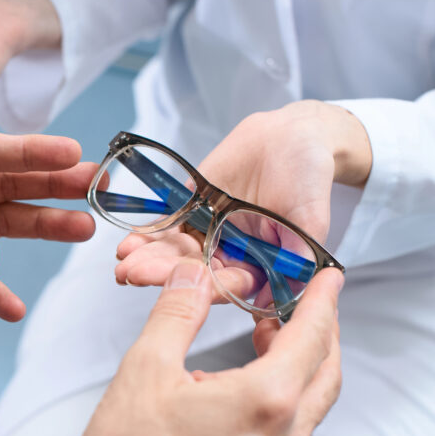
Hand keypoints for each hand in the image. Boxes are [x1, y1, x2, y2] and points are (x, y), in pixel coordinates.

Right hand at [40, 260, 343, 435]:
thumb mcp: (145, 369)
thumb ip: (177, 314)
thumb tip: (193, 276)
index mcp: (265, 402)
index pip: (311, 336)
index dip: (322, 301)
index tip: (329, 279)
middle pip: (326, 372)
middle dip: (321, 332)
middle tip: (304, 304)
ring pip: (311, 406)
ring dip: (301, 366)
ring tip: (268, 339)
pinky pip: (290, 435)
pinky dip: (284, 400)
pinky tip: (243, 391)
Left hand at [112, 100, 369, 291]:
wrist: (293, 137)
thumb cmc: (309, 178)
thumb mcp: (310, 219)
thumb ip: (296, 256)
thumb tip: (277, 298)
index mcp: (258, 267)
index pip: (228, 285)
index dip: (204, 289)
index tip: (179, 290)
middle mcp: (229, 256)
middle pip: (192, 272)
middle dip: (161, 273)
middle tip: (132, 274)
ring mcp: (208, 233)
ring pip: (175, 251)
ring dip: (148, 257)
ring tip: (124, 258)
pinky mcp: (192, 210)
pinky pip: (168, 225)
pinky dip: (149, 233)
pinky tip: (128, 240)